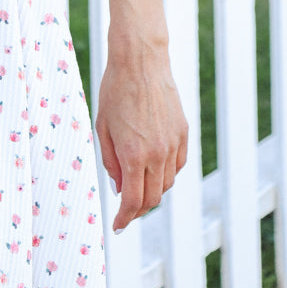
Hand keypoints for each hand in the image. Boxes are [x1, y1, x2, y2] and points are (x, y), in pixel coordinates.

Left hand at [95, 37, 188, 232]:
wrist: (141, 61)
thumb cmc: (115, 92)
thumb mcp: (103, 128)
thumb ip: (111, 162)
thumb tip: (120, 188)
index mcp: (134, 154)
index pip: (134, 201)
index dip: (125, 218)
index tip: (118, 226)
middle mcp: (158, 153)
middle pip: (153, 198)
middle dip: (138, 210)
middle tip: (125, 211)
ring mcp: (174, 143)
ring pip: (167, 184)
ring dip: (152, 192)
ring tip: (136, 188)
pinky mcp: (183, 133)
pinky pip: (177, 165)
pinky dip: (165, 174)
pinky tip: (152, 169)